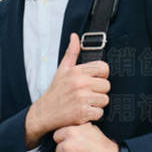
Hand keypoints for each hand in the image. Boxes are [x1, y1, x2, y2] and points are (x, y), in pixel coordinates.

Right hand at [25, 33, 110, 148]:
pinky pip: (100, 112)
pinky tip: (84, 112)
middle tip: (87, 94)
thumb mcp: (62, 69)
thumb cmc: (55, 91)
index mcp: (77, 71)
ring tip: (85, 103)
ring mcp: (81, 99)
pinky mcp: (82, 113)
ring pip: (105, 100)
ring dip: (97, 104)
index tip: (93, 81)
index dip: (101, 75)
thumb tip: (75, 36)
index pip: (104, 68)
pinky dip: (93, 114)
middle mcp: (80, 84)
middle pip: (107, 86)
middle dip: (99, 91)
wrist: (44, 112)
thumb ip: (71, 52)